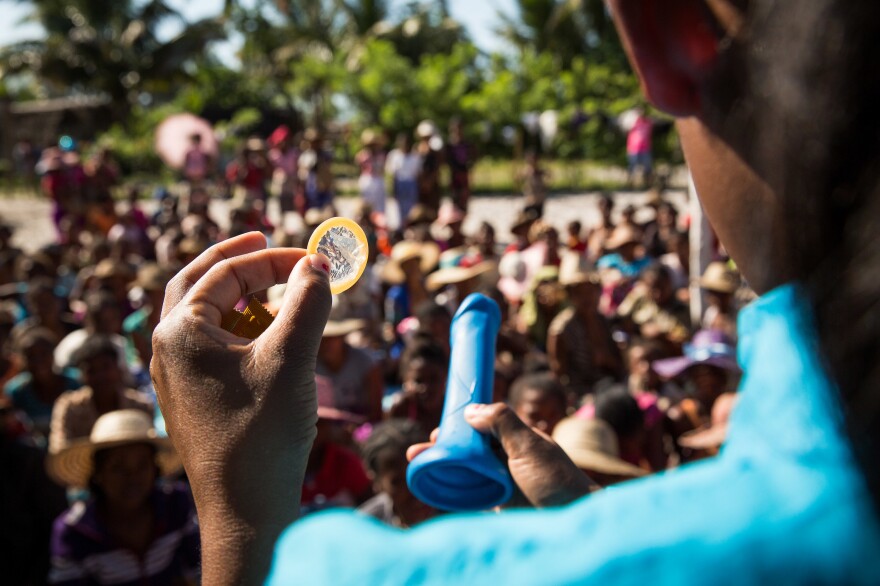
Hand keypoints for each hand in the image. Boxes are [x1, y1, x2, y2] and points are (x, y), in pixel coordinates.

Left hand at [150, 232, 330, 584]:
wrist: (245, 509)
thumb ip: (307, 302)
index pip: (226, 275)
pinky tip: (267, 338)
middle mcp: (167, 349)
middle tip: (263, 242)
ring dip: (239, 297)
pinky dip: (239, 329)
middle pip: (197, 284)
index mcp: (179, 332)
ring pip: (203, 317)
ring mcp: (176, 376)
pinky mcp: (192, 398)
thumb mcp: (291, 358)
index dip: (274, 260)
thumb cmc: (263, 432)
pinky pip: (210, 347)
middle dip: (234, 261)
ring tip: (276, 291)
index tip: (314, 260)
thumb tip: (318, 264)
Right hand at [407, 403, 595, 507]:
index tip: (439, 431)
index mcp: (516, 438)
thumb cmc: (555, 481)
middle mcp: (506, 456)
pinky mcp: (497, 502)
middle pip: (468, 447)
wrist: (570, 522)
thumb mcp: (529, 446)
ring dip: (441, 466)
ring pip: (465, 468)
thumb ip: (502, 422)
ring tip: (417, 466)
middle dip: (442, 447)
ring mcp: (501, 480)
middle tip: (417, 452)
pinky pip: (469, 492)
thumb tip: (470, 410)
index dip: (458, 426)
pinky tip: (433, 486)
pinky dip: (451, 488)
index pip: (481, 425)